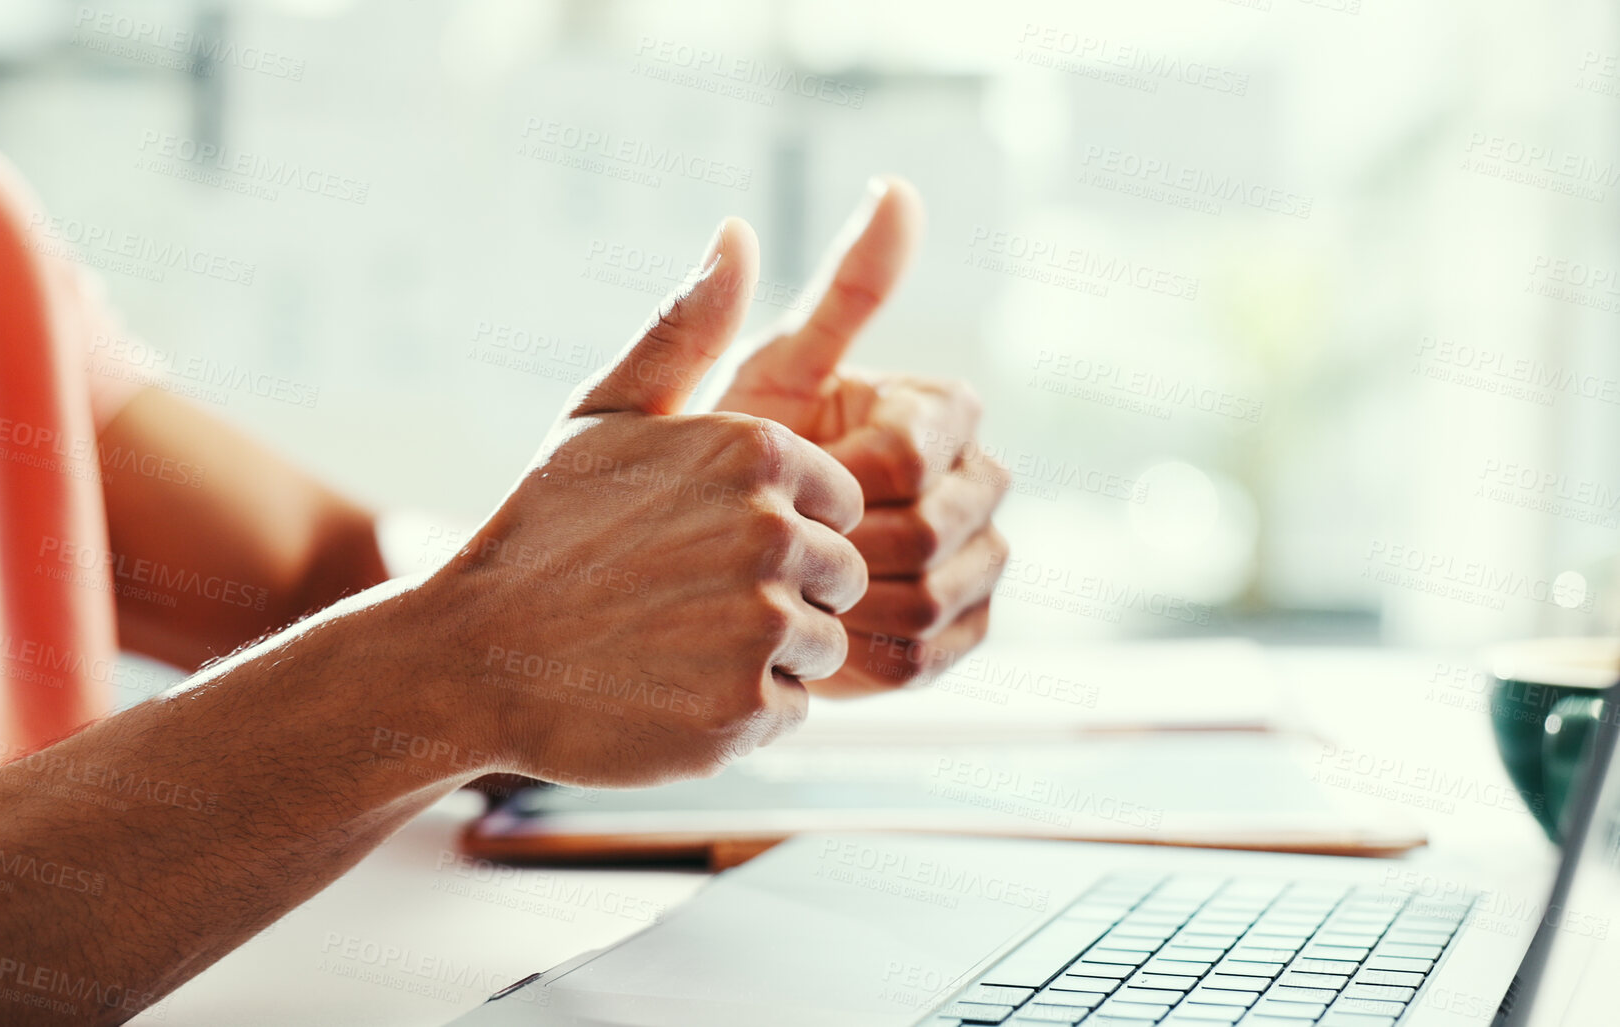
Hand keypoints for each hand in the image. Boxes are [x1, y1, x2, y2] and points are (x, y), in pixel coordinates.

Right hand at [421, 218, 867, 787]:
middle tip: (683, 605)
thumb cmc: (541, 530)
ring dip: (764, 657)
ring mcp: (760, 625)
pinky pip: (790, 712)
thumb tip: (739, 232)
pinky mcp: (745, 711)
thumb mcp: (605, 413)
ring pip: (822, 647)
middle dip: (780, 596)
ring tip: (672, 647)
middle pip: (840, 578)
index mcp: (756, 451)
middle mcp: (771, 532)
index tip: (699, 546)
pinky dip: (740, 714)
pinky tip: (669, 694)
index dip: (776, 531)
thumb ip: (686, 329)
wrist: (466, 656)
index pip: (839, 505)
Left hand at [713, 177, 1009, 695]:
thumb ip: (841, 291)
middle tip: (772, 539)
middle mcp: (978, 481)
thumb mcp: (770, 367)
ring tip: (784, 580)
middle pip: (932, 526)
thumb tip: (897, 188)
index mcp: (943, 410)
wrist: (693, 568)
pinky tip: (809, 629)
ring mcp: (979, 562)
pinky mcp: (961, 637)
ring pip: (932, 593)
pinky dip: (858, 649)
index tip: (783, 474)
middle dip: (838, 538)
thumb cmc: (727, 452)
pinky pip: (927, 655)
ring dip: (843, 595)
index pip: (914, 448)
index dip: (839, 472)